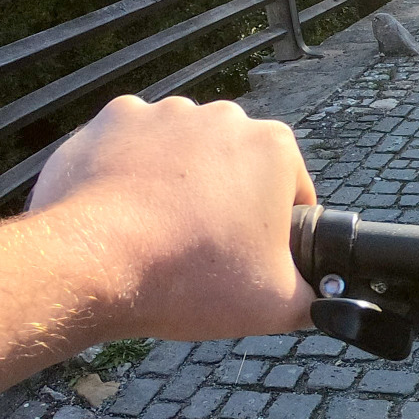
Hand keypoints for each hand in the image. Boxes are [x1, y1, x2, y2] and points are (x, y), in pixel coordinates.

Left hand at [29, 96, 315, 340]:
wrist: (92, 264)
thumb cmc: (190, 279)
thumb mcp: (277, 305)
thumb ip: (316, 300)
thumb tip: (326, 302)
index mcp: (275, 148)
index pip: (292, 190)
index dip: (278, 230)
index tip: (252, 257)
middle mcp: (224, 117)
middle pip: (238, 165)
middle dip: (228, 200)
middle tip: (206, 250)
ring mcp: (164, 113)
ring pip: (185, 153)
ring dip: (181, 183)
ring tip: (160, 232)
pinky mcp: (113, 120)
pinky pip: (133, 145)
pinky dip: (132, 171)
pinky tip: (125, 211)